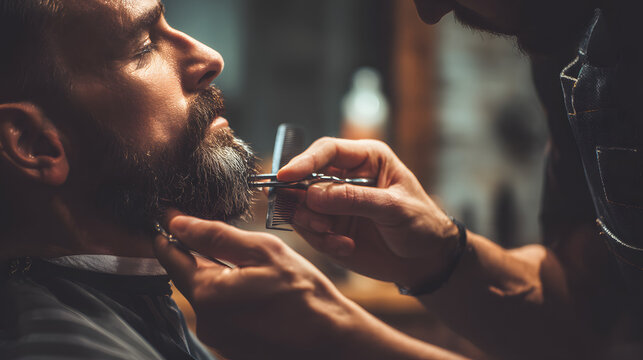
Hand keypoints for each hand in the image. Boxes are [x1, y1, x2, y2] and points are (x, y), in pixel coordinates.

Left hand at [153, 210, 464, 359]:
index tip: (166, 215)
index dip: (168, 232)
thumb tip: (176, 221)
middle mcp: (205, 319)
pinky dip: (231, 298)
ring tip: (250, 268)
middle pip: (188, 276)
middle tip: (220, 237)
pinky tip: (257, 292)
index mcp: (208, 292)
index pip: (170, 256)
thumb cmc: (303, 292)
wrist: (331, 339)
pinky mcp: (230, 347)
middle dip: (198, 254)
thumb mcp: (263, 251)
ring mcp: (217, 337)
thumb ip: (216, 235)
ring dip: (217, 276)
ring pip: (207, 295)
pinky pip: (221, 313)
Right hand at [278, 138, 459, 287]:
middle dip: (302, 200)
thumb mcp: (394, 208)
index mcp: (365, 159)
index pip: (327, 150)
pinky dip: (321, 241)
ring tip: (335, 238)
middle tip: (320, 222)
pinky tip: (346, 247)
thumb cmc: (420, 223)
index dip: (304, 161)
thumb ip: (355, 199)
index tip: (286, 176)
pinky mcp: (328, 228)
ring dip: (310, 224)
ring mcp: (333, 204)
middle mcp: (343, 177)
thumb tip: (313, 195)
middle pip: (303, 177)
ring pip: (299, 206)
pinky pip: (308, 231)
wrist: (426, 259)